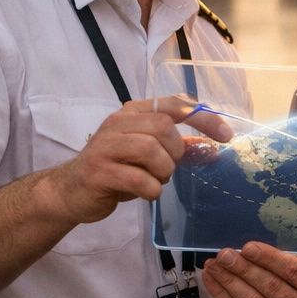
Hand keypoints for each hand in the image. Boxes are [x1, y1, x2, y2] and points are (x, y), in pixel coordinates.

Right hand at [40, 97, 233, 224]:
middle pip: (162, 127)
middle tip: (168, 167)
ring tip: (156, 180)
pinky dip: (150, 189)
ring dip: (163, 171)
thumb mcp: (147, 154)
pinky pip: (138, 179)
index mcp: (132, 113)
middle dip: (175, 151)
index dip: (203, 118)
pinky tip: (145, 193)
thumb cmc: (115, 170)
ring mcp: (104, 147)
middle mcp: (117, 124)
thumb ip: (177, 147)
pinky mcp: (97, 172)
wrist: (70, 191)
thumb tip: (214, 150)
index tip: (226, 136)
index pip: (174, 104)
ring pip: (151, 150)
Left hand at [202, 241, 296, 297]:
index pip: (293, 270)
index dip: (269, 258)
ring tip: (214, 265)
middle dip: (244, 268)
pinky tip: (211, 279)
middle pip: (271, 286)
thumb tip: (245, 247)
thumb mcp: (290, 265)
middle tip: (224, 255)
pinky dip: (221, 295)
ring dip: (230, 282)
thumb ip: (276, 256)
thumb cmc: (284, 280)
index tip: (247, 247)